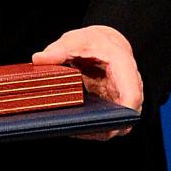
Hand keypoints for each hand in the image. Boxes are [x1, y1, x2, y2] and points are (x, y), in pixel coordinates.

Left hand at [32, 25, 142, 140]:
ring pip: (116, 124)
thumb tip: (38, 59)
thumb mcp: (74, 40)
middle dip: (102, 127)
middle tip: (75, 128)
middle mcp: (130, 87)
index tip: (99, 123)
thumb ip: (58, 50)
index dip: (120, 114)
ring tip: (70, 127)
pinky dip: (92, 127)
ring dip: (95, 130)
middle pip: (124, 117)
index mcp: (124, 66)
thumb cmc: (93, 41)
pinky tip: (73, 125)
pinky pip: (108, 123)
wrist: (104, 42)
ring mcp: (123, 100)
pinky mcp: (115, 109)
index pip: (132, 96)